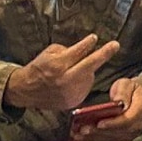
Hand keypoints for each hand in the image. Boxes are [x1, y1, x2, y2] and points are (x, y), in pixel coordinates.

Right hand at [4, 33, 120, 110]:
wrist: (26, 91)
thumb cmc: (38, 69)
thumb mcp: (49, 53)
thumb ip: (67, 50)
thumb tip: (84, 48)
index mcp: (57, 66)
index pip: (77, 52)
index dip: (87, 44)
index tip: (94, 38)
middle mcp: (64, 80)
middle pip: (89, 65)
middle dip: (103, 54)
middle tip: (115, 45)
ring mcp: (69, 93)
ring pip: (89, 76)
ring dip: (86, 70)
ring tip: (72, 71)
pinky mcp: (72, 102)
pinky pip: (85, 87)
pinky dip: (82, 81)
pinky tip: (72, 81)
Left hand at [71, 76, 141, 140]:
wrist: (136, 100)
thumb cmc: (129, 90)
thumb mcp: (127, 84)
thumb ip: (123, 92)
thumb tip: (118, 102)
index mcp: (140, 109)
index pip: (127, 119)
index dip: (113, 123)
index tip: (99, 123)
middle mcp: (137, 125)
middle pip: (117, 132)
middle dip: (99, 132)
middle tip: (83, 129)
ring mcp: (130, 134)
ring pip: (111, 139)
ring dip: (94, 137)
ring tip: (79, 134)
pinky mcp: (121, 138)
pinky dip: (94, 140)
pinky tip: (81, 138)